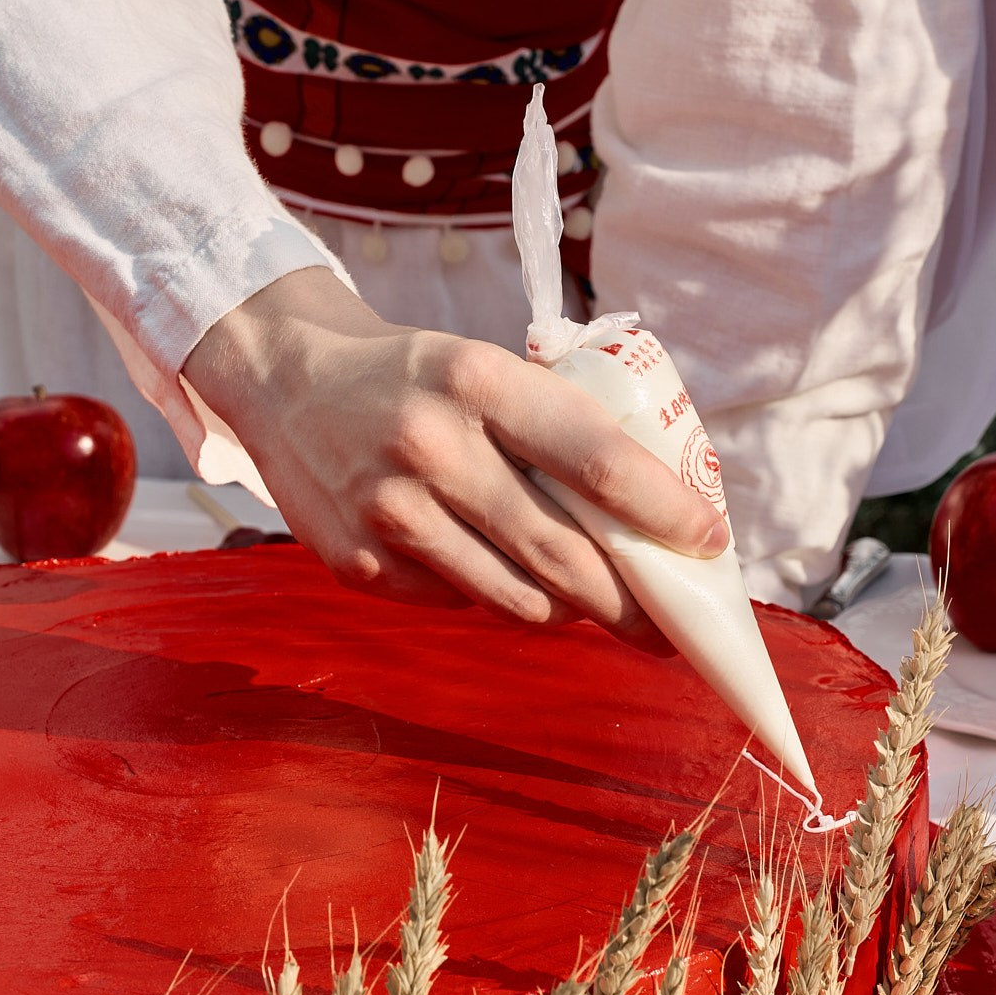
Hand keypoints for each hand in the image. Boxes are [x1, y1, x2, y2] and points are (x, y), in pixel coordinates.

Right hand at [183, 268, 728, 651]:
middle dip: (631, 602)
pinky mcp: (358, 564)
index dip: (665, 512)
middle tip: (665, 625)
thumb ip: (554, 431)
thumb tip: (651, 520)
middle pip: (564, 555)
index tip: (710, 541)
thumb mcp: (486, 369)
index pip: (598, 460)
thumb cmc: (415, 379)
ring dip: (567, 609)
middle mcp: (433, 446)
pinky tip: (487, 568)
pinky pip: (458, 604)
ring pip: (517, 598)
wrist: (286, 380)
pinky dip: (490, 596)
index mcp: (480, 379)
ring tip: (588, 600)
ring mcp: (390, 511)